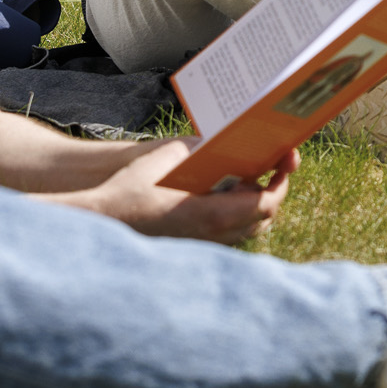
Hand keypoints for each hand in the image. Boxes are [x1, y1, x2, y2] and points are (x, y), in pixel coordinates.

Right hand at [50, 143, 292, 242]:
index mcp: (213, 213)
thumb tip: (219, 139)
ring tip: (244, 178)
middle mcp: (214, 235)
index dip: (282, 181)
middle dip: (271, 190)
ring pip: (249, 229)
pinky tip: (221, 194)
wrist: (101, 224)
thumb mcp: (166, 158)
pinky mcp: (195, 248)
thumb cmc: (129, 192)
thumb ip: (198, 148)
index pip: (267, 203)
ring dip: (254, 204)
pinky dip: (235, 215)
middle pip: (264, 218)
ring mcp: (205, 246)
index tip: (285, 162)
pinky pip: (229, 234)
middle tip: (269, 166)